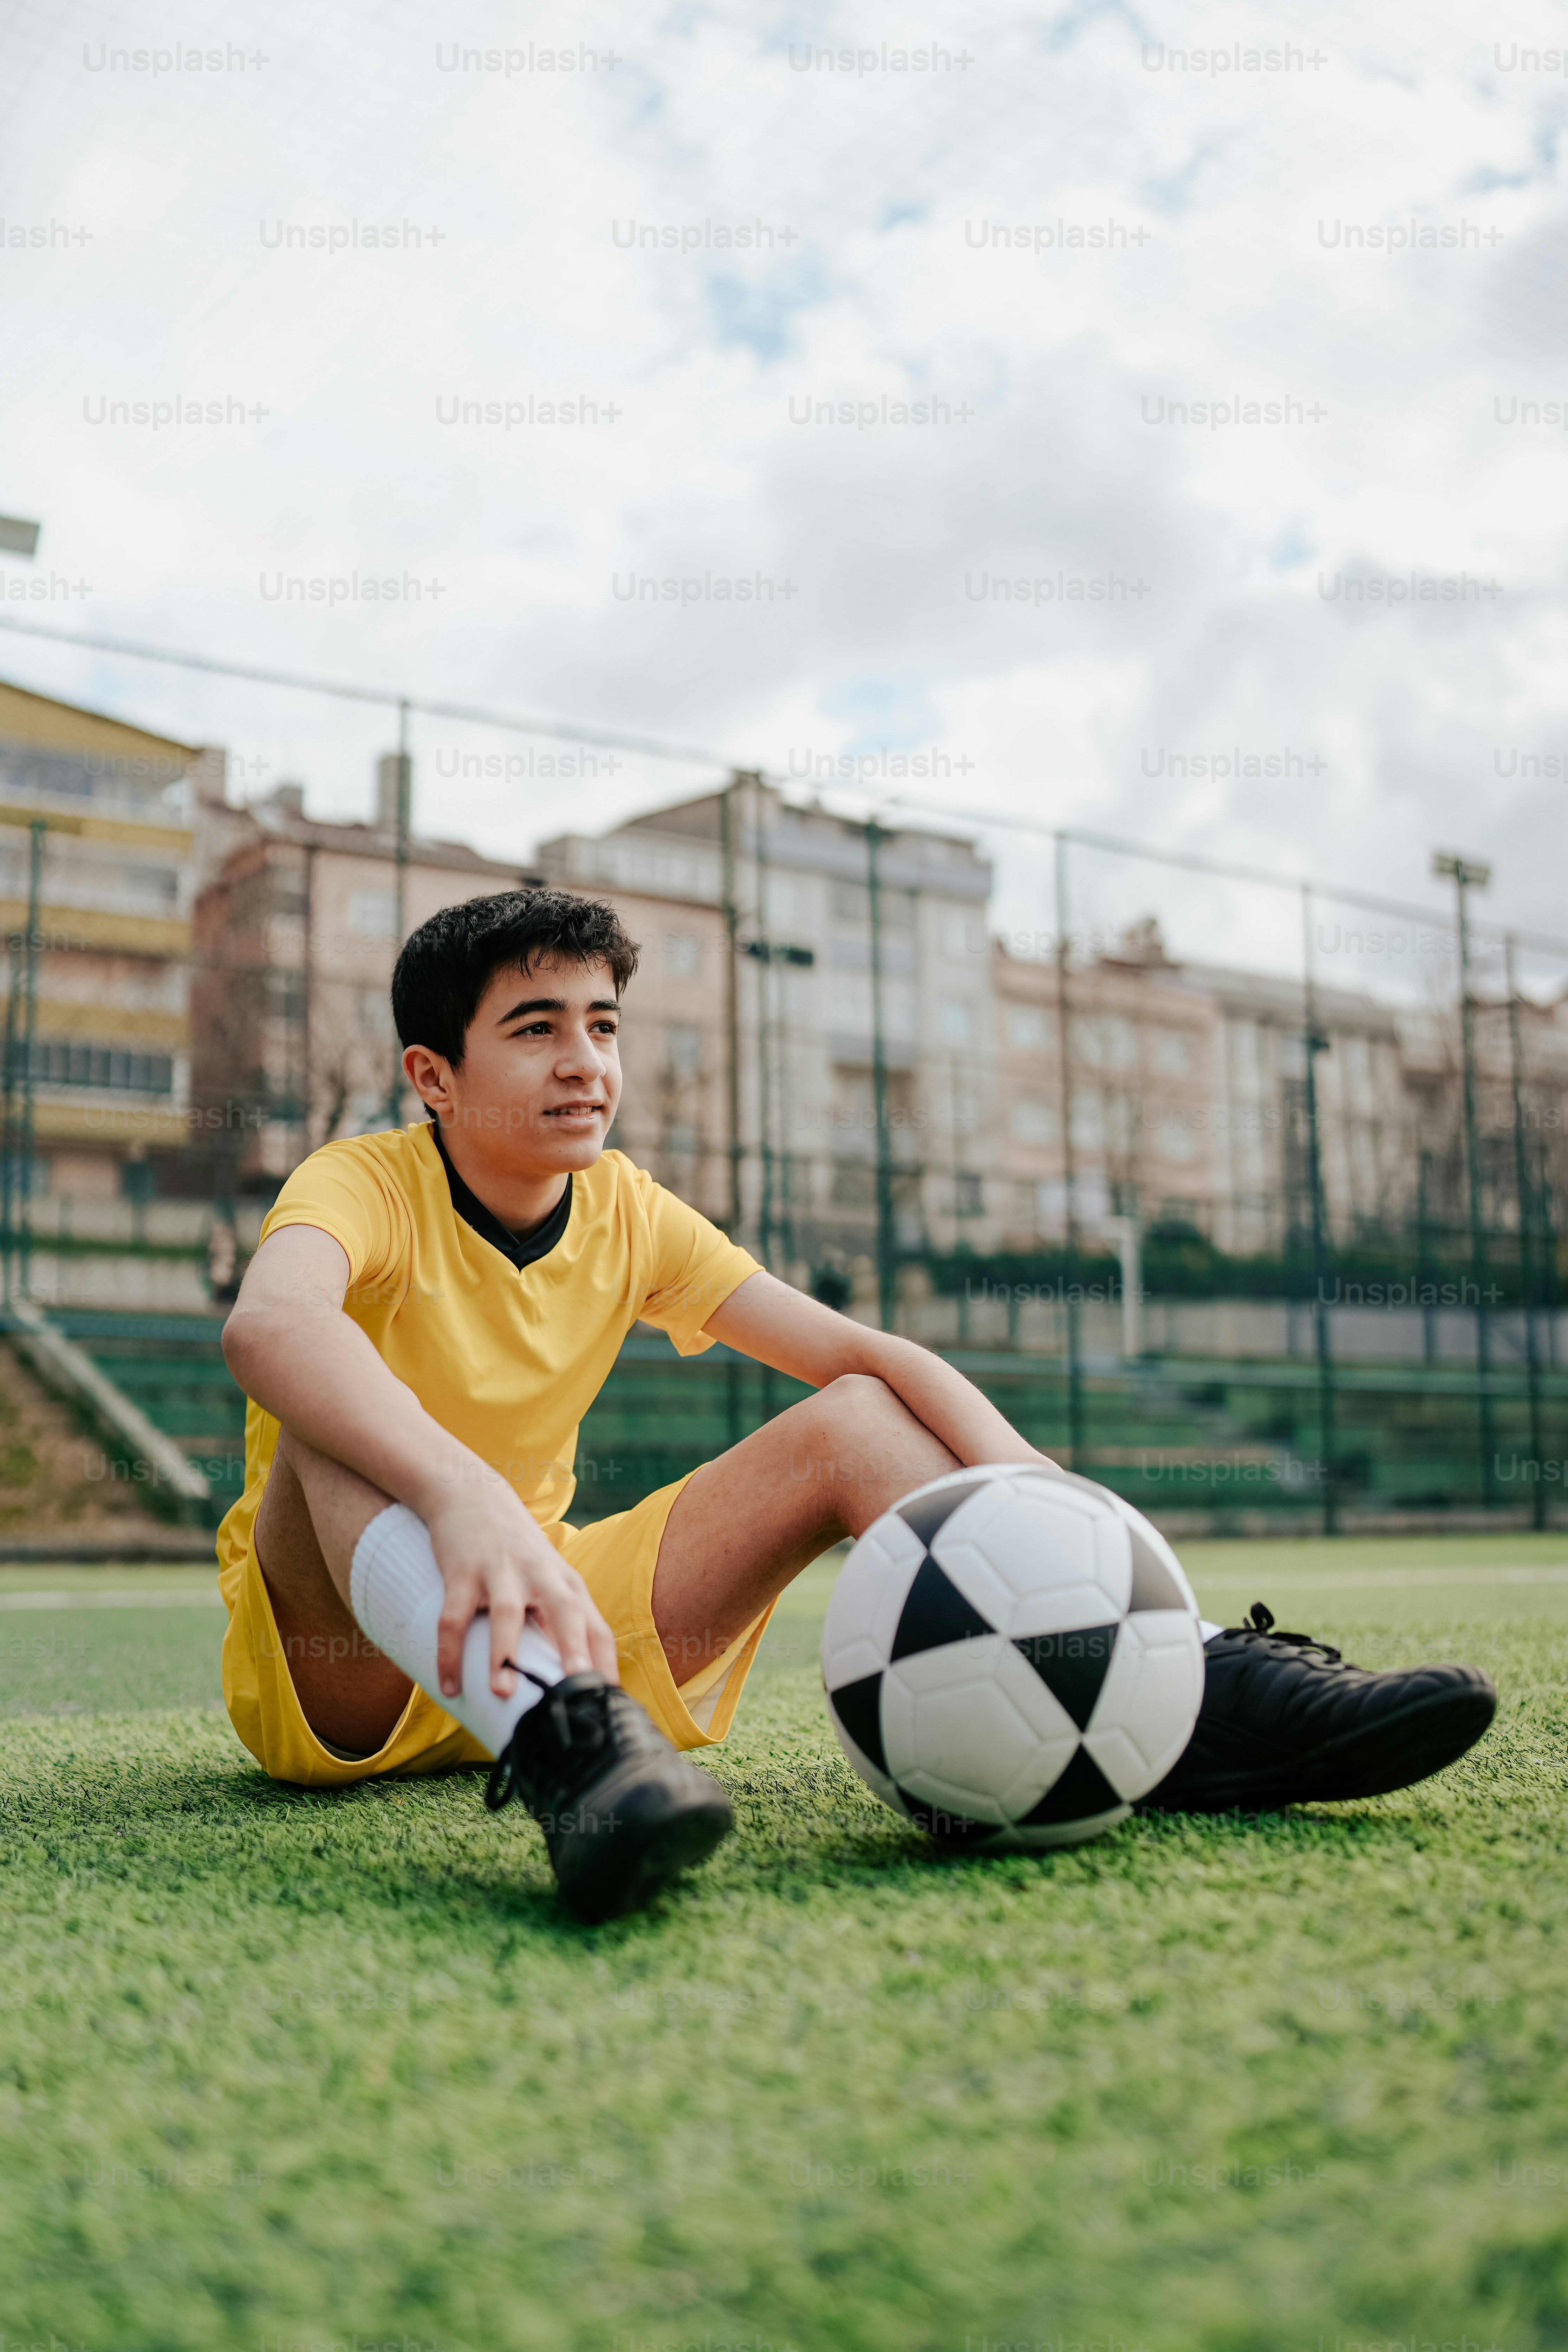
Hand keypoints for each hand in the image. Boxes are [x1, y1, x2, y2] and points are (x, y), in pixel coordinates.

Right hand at [421, 1474, 618, 1699]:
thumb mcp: (549, 1579)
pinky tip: (447, 1685)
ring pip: (507, 1613)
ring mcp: (500, 1572)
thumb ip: (561, 1623)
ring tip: (503, 1692)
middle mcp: (540, 1576)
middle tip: (577, 1690)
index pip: (596, 1628)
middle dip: (573, 1650)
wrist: (472, 1494)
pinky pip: (454, 1617)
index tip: (609, 1705)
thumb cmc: (517, 1551)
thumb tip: (571, 1683)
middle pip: (565, 1612)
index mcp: (567, 1584)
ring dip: (505, 1653)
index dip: (605, 1665)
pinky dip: (449, 1652)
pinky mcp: (462, 1572)